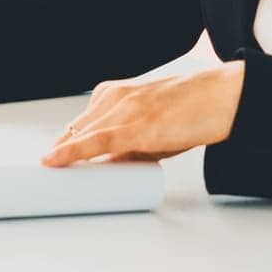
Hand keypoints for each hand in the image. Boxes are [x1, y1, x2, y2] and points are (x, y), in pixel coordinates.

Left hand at [41, 62, 244, 166]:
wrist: (220, 99)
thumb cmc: (191, 113)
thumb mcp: (151, 129)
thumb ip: (128, 146)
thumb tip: (107, 167)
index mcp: (114, 94)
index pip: (80, 122)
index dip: (64, 144)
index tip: (52, 161)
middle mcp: (113, 97)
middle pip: (75, 129)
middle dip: (60, 152)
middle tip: (51, 176)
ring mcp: (123, 110)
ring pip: (81, 135)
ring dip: (63, 156)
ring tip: (51, 177)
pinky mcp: (135, 127)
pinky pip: (95, 142)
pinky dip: (71, 152)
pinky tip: (53, 161)